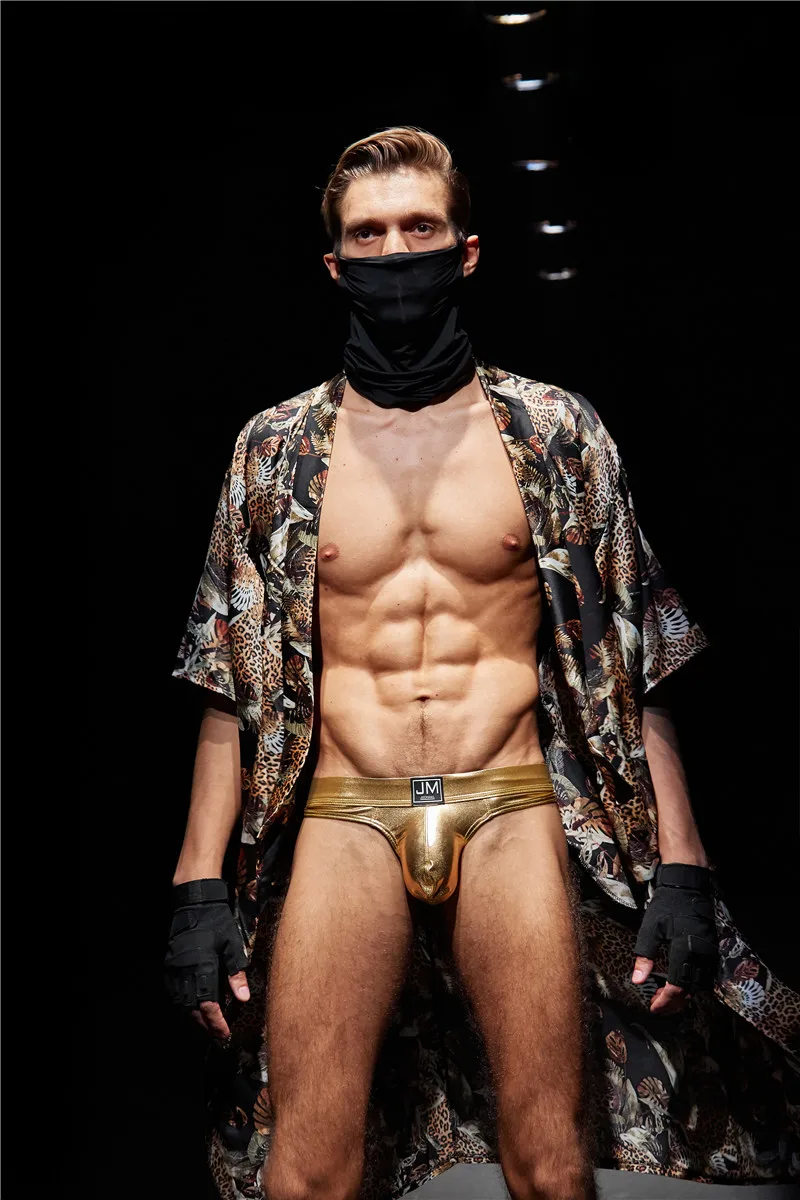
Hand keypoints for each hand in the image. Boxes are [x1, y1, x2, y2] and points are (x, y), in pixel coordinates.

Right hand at [164, 878, 250, 1040]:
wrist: (195, 902)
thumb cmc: (217, 922)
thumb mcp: (232, 945)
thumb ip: (237, 973)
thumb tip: (244, 999)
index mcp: (203, 966)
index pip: (208, 1004)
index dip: (216, 1022)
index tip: (224, 1033)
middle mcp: (185, 970)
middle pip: (192, 1008)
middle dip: (205, 1024)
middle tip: (217, 1035)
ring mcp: (174, 968)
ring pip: (181, 1002)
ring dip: (193, 1016)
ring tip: (207, 1025)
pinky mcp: (169, 964)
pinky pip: (173, 992)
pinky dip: (182, 1003)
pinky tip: (192, 1007)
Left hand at [631, 862, 717, 1015]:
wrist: (687, 886)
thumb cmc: (666, 905)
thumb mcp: (650, 929)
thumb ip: (644, 956)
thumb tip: (637, 981)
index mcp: (684, 950)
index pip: (677, 986)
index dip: (665, 1001)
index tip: (653, 1008)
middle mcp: (700, 954)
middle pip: (689, 990)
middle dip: (673, 1002)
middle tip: (657, 1005)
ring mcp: (709, 952)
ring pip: (699, 985)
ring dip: (683, 995)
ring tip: (665, 996)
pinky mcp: (711, 949)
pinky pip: (704, 975)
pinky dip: (691, 983)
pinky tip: (678, 983)